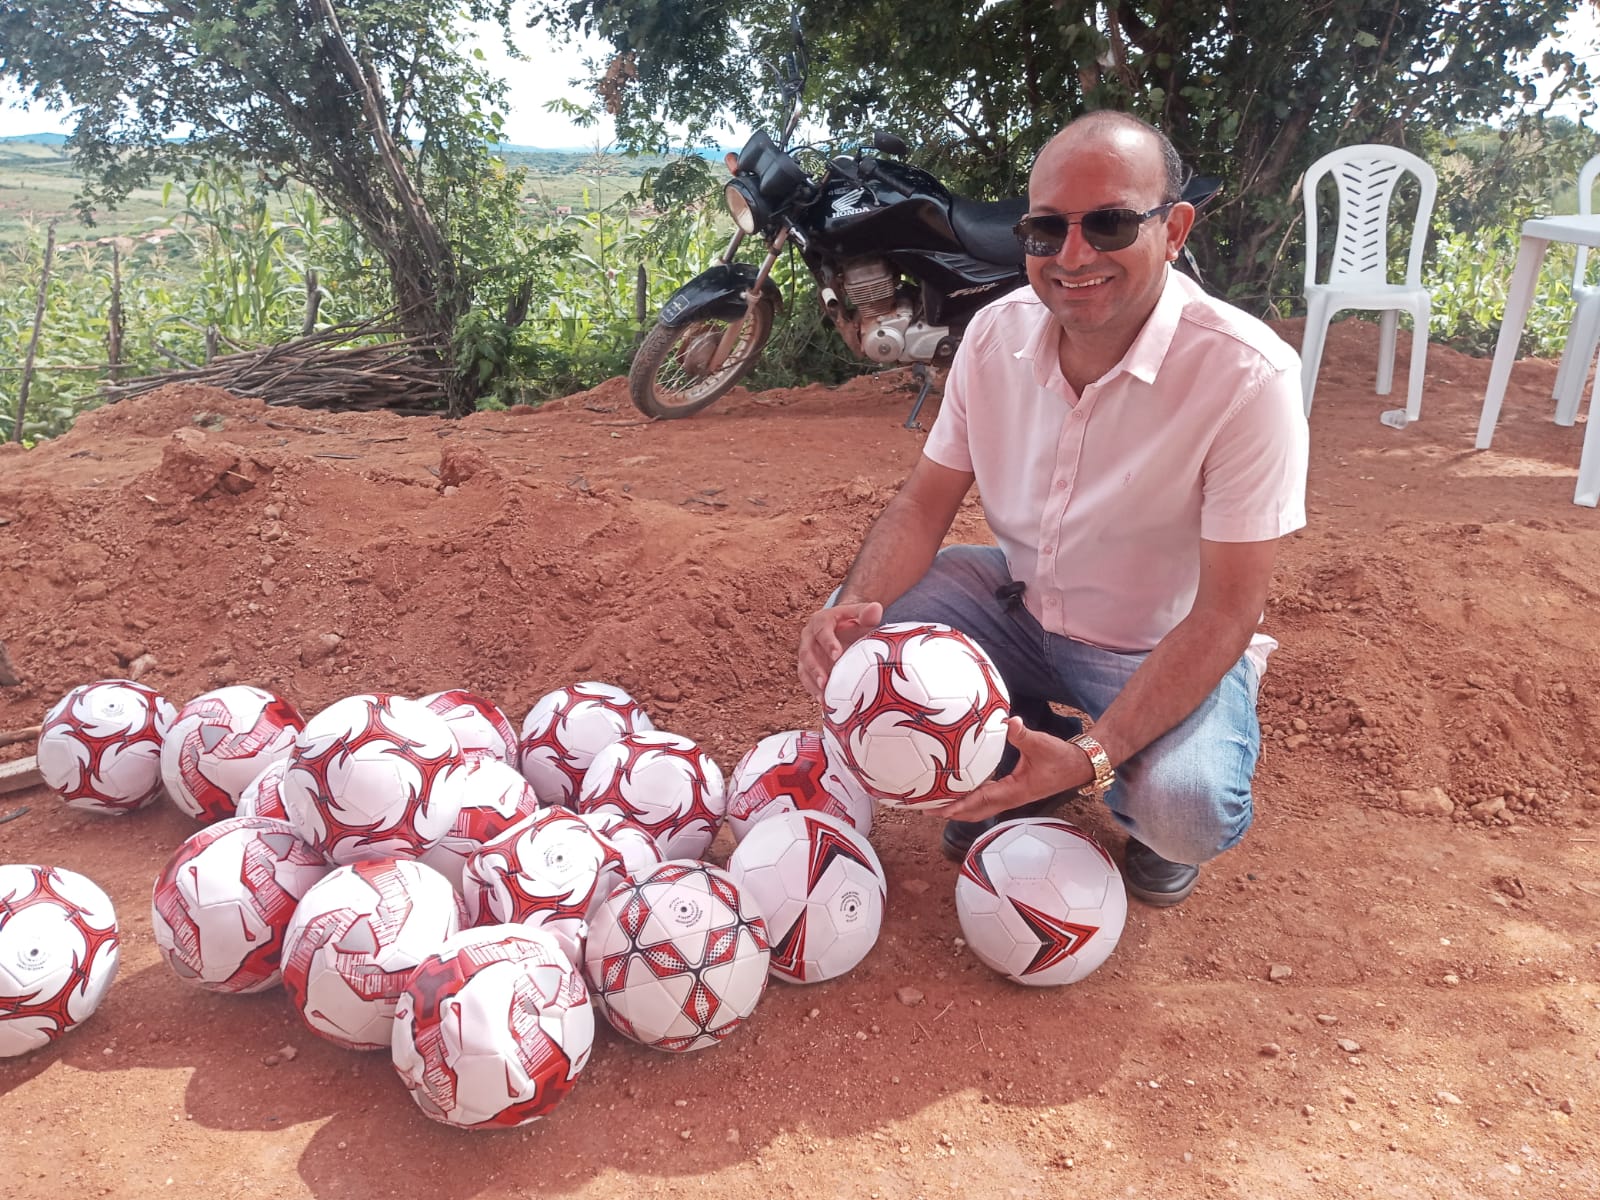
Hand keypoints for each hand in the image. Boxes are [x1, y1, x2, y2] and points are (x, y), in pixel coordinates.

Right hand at [798, 601, 882, 699]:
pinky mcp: (806, 667)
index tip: (837, 655)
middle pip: (807, 652)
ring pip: (803, 668)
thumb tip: (876, 608)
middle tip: (825, 681)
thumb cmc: (854, 622)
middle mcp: (809, 636)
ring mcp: (806, 653)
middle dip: (815, 668)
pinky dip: (813, 691)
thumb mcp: (861, 615)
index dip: (828, 643)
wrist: (844, 628)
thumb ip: (867, 612)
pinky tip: (824, 702)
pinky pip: (806, 679)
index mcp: (821, 621)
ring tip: (823, 696)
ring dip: (812, 682)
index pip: (821, 631)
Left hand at [939, 717, 1093, 820]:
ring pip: (980, 806)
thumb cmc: (1061, 757)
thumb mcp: (1041, 744)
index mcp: (1015, 791)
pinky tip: (959, 787)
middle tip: (926, 808)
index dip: (959, 806)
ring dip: (959, 806)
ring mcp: (1011, 796)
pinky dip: (970, 797)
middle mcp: (1010, 798)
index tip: (939, 809)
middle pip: (975, 811)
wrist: (1078, 766)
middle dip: (951, 811)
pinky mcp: (1012, 790)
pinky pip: (986, 797)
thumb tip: (1007, 721)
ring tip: (936, 801)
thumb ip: (1022, 734)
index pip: (981, 801)